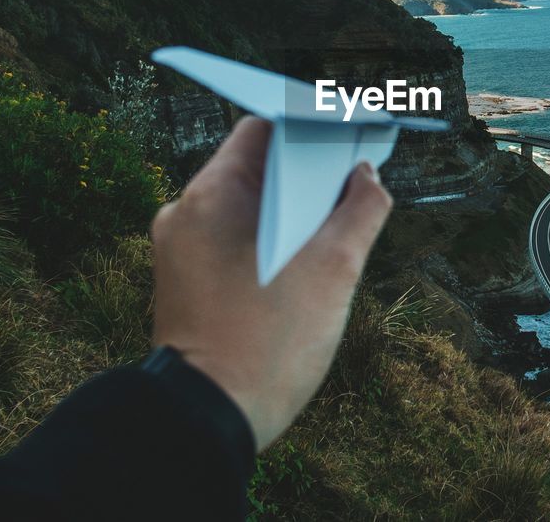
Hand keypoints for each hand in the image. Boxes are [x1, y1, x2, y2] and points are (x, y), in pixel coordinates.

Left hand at [150, 116, 392, 451]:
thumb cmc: (268, 345)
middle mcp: (185, 214)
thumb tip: (368, 177)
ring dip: (290, 212)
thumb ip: (361, 210)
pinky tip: (302, 267)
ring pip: (246, 208)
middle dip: (307, 175)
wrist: (207, 423)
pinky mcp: (185, 284)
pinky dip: (268, 242)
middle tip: (353, 185)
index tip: (349, 139)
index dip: (310, 126)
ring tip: (334, 230)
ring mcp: (180, 251)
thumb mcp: (334, 271)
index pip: (262, 129)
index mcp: (212, 195)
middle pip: (255, 169)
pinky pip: (232, 242)